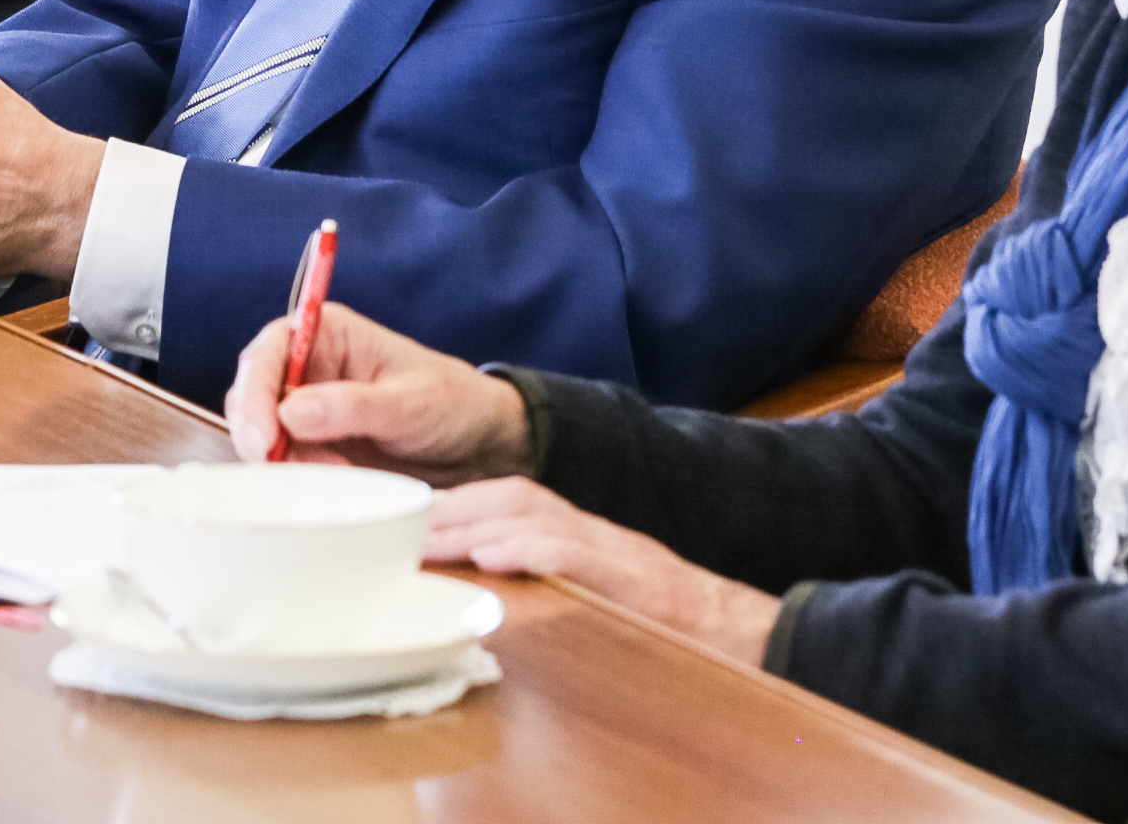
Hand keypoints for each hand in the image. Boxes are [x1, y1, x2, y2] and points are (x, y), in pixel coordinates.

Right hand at [224, 301, 529, 479]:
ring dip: (281, 463)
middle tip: (285, 469)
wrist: (477, 444)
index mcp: (327, 333)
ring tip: (332, 476)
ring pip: (261, 435)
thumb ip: (353, 406)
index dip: (255, 394)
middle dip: (259, 435)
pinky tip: (328, 487)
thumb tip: (291, 413)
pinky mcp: (313, 447)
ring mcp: (306, 410)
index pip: (269, 353)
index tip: (265, 439)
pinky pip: (284, 463)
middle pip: (252, 396)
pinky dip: (295, 478)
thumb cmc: (450, 403)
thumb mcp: (410, 404)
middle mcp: (306, 367)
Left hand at [428, 479, 780, 666]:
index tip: (399, 520)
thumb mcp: (586, 596)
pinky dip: (530, 548)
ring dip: (474, 521)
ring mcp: (608, 548)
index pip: (500, 501)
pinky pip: (574, 551)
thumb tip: (475, 595)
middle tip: (394, 526)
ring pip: (532, 514)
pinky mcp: (629, 575)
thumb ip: (538, 586)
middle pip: (506, 497)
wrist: (733, 629)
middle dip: (448, 509)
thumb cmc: (654, 621)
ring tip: (428, 538)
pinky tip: (492, 554)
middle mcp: (584, 529)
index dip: (450, 506)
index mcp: (571, 532)